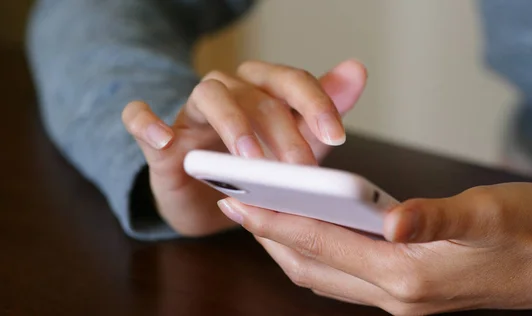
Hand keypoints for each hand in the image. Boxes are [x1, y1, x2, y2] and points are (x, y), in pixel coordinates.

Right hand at [121, 60, 366, 235]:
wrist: (205, 202)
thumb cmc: (250, 168)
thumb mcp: (293, 143)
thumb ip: (320, 109)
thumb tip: (357, 70)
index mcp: (262, 91)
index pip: (291, 82)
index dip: (316, 103)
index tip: (337, 135)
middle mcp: (229, 94)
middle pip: (257, 94)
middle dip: (282, 130)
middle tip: (299, 167)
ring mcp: (191, 115)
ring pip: (209, 95)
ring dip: (231, 123)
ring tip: (247, 158)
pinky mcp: (159, 139)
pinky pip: (140, 119)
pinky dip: (147, 122)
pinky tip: (162, 138)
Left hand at [217, 183, 531, 314]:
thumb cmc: (524, 233)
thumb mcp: (486, 215)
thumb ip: (436, 217)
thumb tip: (392, 217)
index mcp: (408, 276)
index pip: (323, 245)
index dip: (278, 222)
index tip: (240, 201)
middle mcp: (395, 294)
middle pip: (311, 266)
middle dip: (269, 235)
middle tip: (236, 203)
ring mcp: (398, 296)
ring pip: (323, 273)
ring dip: (288, 244)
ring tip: (262, 214)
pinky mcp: (404, 288)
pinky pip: (343, 272)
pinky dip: (317, 250)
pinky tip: (310, 227)